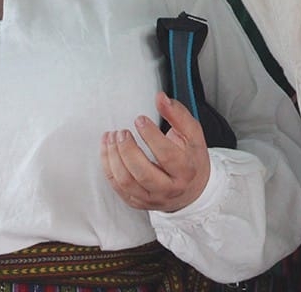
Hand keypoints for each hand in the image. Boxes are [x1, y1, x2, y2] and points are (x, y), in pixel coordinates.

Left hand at [102, 92, 211, 212]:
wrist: (193, 189)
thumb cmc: (191, 159)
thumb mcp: (193, 134)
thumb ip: (178, 114)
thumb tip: (161, 98)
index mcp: (186, 170)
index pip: (168, 156)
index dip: (151, 137)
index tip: (140, 120)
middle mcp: (169, 188)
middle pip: (144, 174)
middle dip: (128, 150)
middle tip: (122, 132)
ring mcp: (152, 198)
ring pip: (127, 182)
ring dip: (114, 158)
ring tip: (112, 138)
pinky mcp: (138, 201)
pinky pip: (117, 187)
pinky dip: (108, 167)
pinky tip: (107, 150)